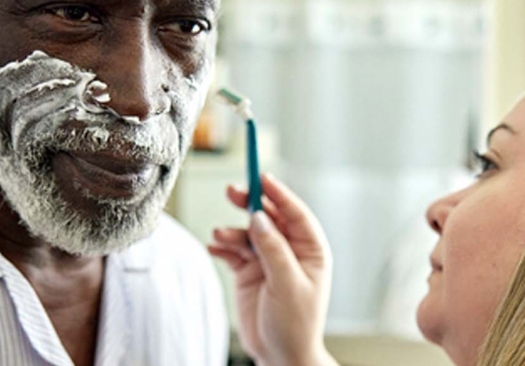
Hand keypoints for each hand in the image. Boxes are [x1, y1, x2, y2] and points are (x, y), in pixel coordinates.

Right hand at [207, 174, 337, 365]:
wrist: (280, 356)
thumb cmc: (295, 324)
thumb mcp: (288, 284)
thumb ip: (273, 249)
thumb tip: (260, 217)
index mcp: (310, 250)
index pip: (295, 213)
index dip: (278, 193)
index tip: (261, 176)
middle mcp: (289, 251)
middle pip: (269, 216)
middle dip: (250, 203)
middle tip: (232, 191)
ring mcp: (267, 261)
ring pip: (248, 233)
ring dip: (233, 231)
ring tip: (220, 236)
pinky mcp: (249, 272)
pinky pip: (233, 251)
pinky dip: (223, 247)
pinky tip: (214, 248)